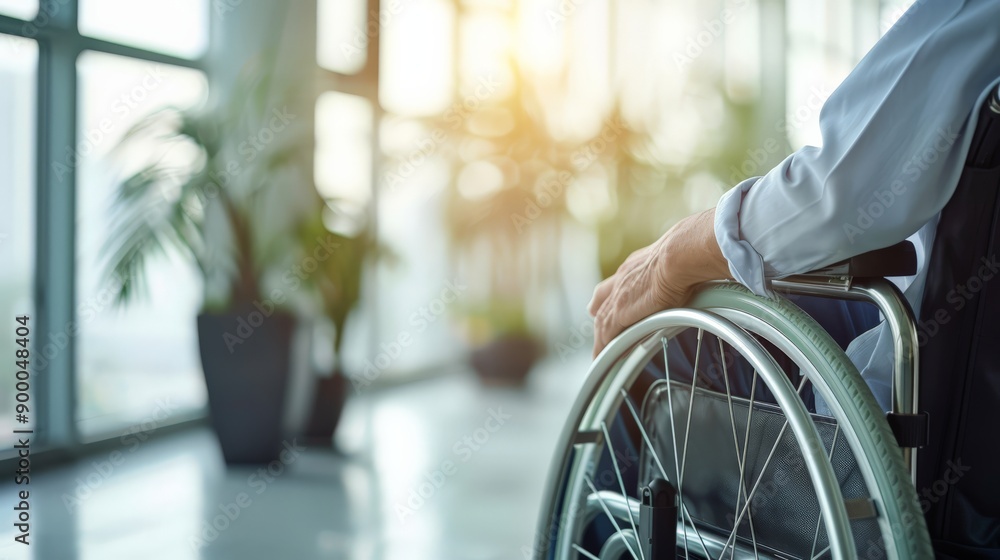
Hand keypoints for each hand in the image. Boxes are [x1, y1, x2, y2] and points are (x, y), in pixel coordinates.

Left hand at [588, 208, 729, 356]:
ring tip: (600, 353)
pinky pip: (607, 334)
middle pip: (602, 299)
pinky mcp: (620, 312)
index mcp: (637, 264)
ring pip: (602, 321)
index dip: (609, 294)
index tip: (605, 302)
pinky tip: (604, 357)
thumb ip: (682, 270)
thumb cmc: (690, 254)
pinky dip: (604, 347)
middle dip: (599, 314)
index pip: (617, 281)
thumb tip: (699, 272)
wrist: (680, 255)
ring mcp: (619, 295)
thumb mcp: (681, 260)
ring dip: (601, 337)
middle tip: (597, 329)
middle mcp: (623, 278)